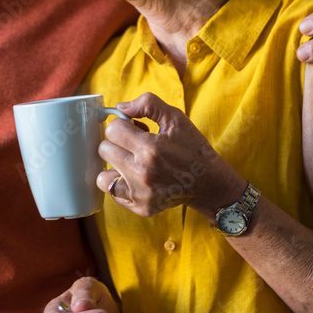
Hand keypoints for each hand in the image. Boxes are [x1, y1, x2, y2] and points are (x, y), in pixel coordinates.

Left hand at [97, 93, 243, 217]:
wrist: (210, 183)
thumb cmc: (192, 148)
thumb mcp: (175, 118)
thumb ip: (147, 104)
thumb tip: (120, 107)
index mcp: (150, 149)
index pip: (112, 130)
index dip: (123, 125)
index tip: (134, 129)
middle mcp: (143, 173)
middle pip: (104, 150)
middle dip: (117, 143)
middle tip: (135, 145)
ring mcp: (141, 194)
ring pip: (102, 177)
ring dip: (114, 167)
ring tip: (131, 163)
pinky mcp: (141, 208)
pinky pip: (114, 194)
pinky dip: (121, 185)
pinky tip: (137, 178)